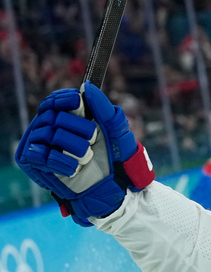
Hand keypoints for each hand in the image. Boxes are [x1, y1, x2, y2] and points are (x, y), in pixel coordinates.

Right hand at [15, 83, 154, 225]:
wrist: (114, 185)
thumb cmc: (115, 156)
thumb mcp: (115, 128)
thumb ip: (102, 106)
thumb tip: (86, 86)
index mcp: (65, 118)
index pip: (53, 101)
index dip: (63, 99)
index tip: (78, 102)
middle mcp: (49, 129)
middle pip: (52, 116)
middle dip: (78, 127)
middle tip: (93, 139)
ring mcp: (40, 146)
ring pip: (48, 134)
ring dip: (74, 146)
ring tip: (87, 156)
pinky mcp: (34, 164)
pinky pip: (40, 155)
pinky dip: (61, 161)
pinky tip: (75, 168)